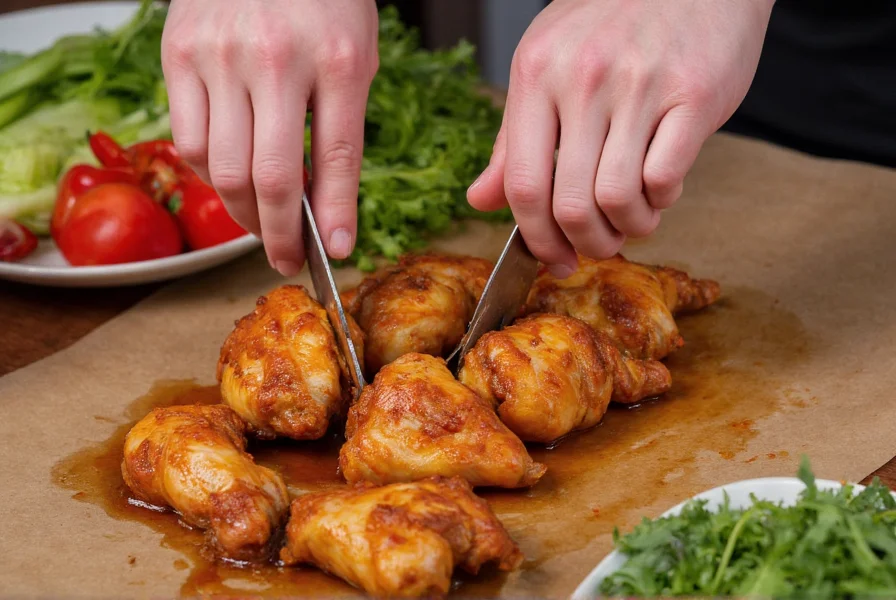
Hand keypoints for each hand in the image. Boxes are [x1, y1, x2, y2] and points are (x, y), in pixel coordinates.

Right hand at [161, 0, 378, 274]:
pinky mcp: (178, 54)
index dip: (335, 217)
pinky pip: (187, 141)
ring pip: (221, 170)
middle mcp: (276, 59)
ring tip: (262, 223)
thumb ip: (341, 130)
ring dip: (243, 213)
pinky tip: (231, 176)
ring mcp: (219, 56)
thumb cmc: (321, 1)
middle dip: (280, 234)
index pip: (337, 159)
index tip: (335, 253)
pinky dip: (209, 174)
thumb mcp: (354, 58)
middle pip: (271, 178)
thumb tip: (329, 212)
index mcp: (337, 60)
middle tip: (287, 256)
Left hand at [467, 0, 773, 276]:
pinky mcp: (694, 94)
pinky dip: (662, 201)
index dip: (535, 238)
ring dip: (628, 228)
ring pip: (617, 198)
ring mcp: (640, 85)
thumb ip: (512, 139)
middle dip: (586, 244)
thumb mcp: (546, 63)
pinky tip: (661, 190)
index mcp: (537, 74)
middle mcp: (583, 79)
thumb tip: (479, 200)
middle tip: (599, 246)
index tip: (553, 259)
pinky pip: (665, 177)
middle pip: (569, 203)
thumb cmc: (614, 19)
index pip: (522, 184)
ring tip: (634, 220)